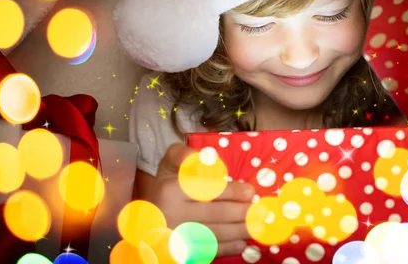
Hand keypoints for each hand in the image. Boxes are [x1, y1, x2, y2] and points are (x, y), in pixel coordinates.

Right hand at [138, 143, 254, 256]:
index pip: (207, 191)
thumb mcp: (169, 164)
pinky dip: (226, 248)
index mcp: (170, 191)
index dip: (231, 192)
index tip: (250, 192)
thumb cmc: (166, 185)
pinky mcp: (179, 253)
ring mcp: (174, 237)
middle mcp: (171, 215)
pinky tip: (241, 244)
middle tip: (261, 212)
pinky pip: (206, 251)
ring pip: (213, 234)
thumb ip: (182, 154)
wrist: (145, 218)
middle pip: (214, 215)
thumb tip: (204, 157)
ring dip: (239, 232)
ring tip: (258, 227)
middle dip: (241, 214)